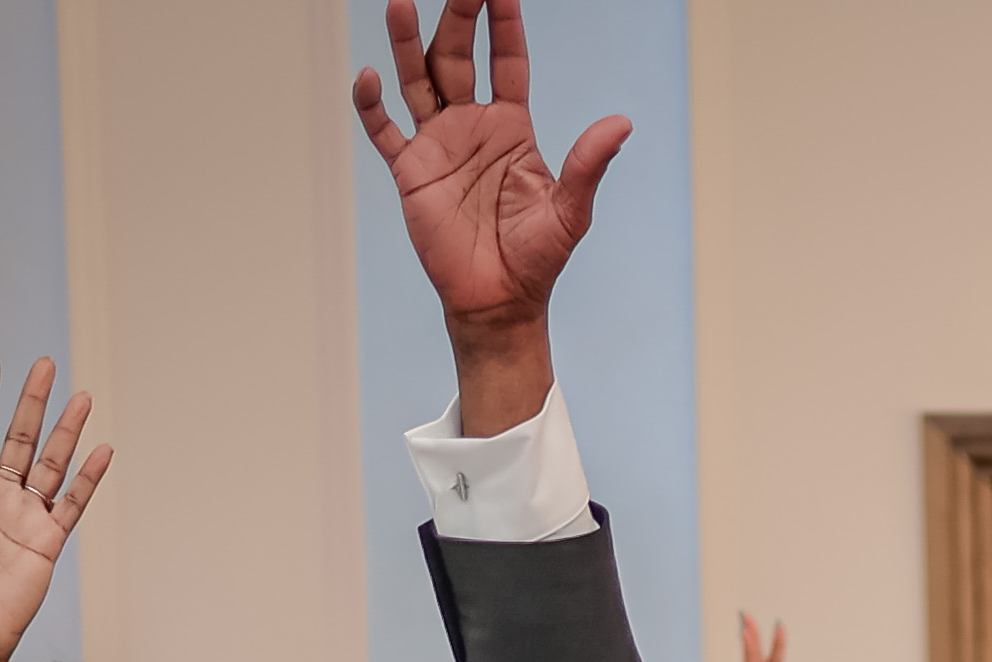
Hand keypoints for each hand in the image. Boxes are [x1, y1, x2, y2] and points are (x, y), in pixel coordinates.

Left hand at [0, 357, 108, 661]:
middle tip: (46, 366)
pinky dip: (89, 477)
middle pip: (22, 439)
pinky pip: (73, 502)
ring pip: (53, 463)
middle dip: (33, 401)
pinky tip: (101, 451)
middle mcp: (0, 497)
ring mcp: (28, 516)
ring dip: (67, 430)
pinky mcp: (49, 540)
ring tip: (81, 397)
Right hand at [356, 0, 632, 357]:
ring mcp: (438, 144)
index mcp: (511, 126)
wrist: (500, 302)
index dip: (504, 24)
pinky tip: (370, 77)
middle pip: (457, 57)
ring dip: (406, 43)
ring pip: (417, 80)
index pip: (507, 61)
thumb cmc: (538, 258)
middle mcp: (471, 125)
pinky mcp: (410, 172)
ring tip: (400, 2)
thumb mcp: (571, 210)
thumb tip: (621, 123)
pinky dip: (372, 104)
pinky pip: (385, 131)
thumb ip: (588, 164)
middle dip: (457, 17)